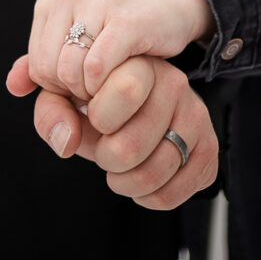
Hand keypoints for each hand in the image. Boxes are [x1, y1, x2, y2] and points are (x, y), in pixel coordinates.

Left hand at [7, 53, 218, 208]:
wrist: (132, 111)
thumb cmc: (95, 102)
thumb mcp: (66, 95)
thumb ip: (52, 110)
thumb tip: (66, 141)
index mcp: (139, 62)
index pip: (125, 89)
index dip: (97, 117)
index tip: (92, 114)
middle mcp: (174, 82)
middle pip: (132, 144)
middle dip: (106, 157)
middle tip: (104, 148)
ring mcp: (195, 114)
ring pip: (155, 171)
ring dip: (126, 182)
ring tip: (119, 169)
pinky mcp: (208, 146)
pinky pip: (176, 191)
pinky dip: (151, 198)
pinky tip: (141, 183)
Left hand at [24, 0, 213, 103]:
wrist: (167, 13)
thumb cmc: (118, 38)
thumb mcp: (74, 51)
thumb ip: (41, 68)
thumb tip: (13, 87)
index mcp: (50, 1)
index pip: (35, 66)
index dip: (60, 86)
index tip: (85, 78)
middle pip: (49, 71)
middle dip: (75, 89)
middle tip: (101, 81)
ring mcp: (96, 2)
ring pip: (70, 72)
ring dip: (93, 90)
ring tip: (111, 78)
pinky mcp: (124, 20)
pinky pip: (96, 68)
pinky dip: (106, 86)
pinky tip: (122, 76)